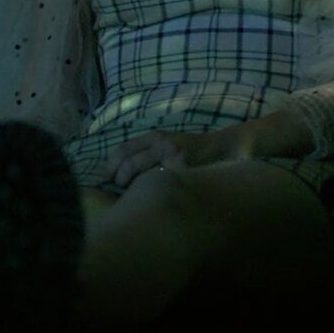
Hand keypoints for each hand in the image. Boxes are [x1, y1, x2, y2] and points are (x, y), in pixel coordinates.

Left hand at [106, 129, 233, 187]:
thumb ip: (145, 151)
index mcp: (155, 136)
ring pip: (143, 177)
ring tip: (134, 195)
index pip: (123, 150)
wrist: (223, 147)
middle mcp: (163, 144)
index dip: (112, 165)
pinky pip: (161, 184)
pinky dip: (152, 192)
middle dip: (120, 179)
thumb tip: (117, 169)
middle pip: (130, 165)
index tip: (110, 176)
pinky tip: (153, 196)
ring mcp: (174, 158)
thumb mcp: (166, 141)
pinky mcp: (185, 171)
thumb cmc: (189, 148)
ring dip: (134, 189)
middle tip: (121, 187)